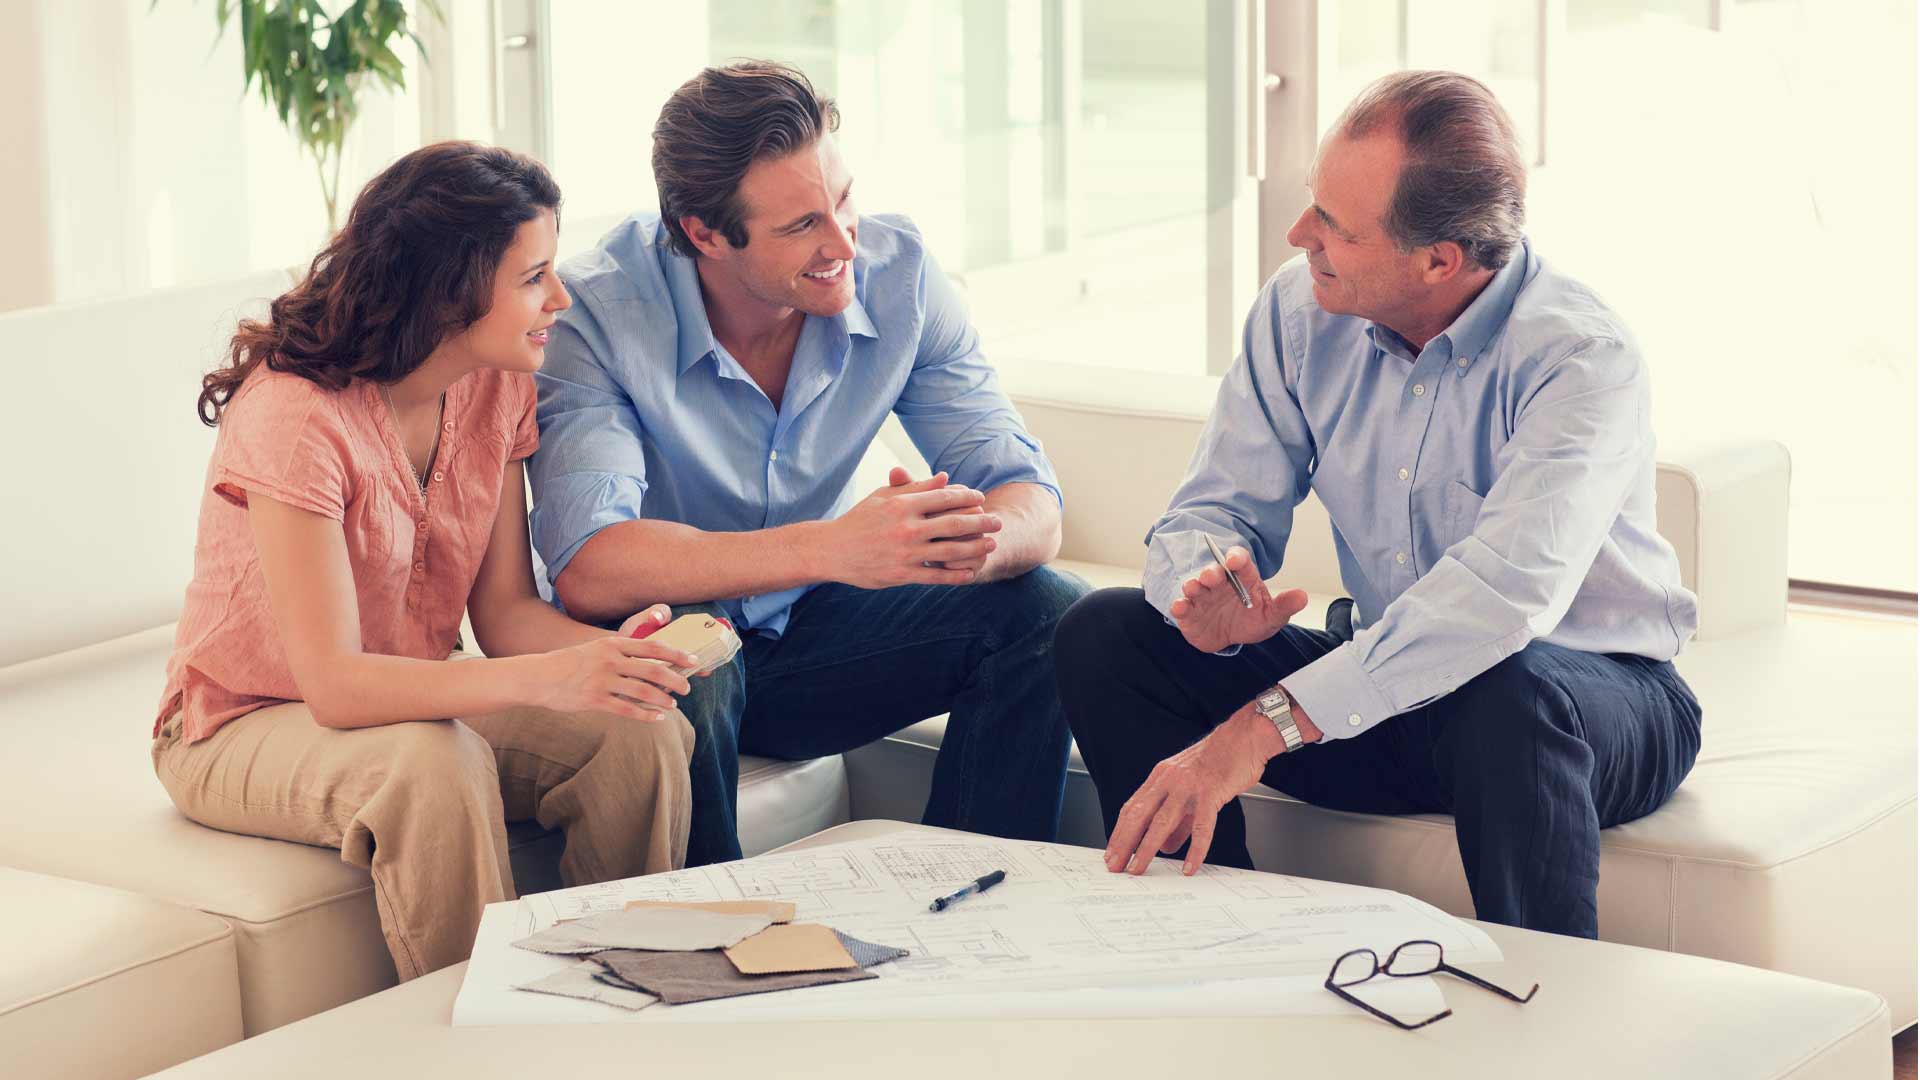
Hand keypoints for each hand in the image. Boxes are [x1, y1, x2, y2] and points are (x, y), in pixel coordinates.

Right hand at [524, 606, 698, 721]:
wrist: (539, 677)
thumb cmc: (571, 663)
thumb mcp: (597, 649)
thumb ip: (621, 653)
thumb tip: (652, 661)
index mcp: (613, 644)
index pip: (653, 647)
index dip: (676, 654)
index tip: (693, 661)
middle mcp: (610, 660)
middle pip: (653, 670)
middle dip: (676, 680)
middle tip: (687, 688)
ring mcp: (602, 680)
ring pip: (643, 691)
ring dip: (663, 700)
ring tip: (673, 705)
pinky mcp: (595, 700)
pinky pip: (627, 710)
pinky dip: (646, 715)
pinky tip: (657, 719)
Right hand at [822, 468, 1001, 588]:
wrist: (832, 550)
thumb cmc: (860, 520)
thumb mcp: (884, 497)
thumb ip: (915, 487)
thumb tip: (946, 478)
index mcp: (902, 504)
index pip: (944, 497)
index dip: (967, 497)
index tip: (981, 498)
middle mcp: (907, 527)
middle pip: (954, 523)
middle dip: (981, 522)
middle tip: (998, 521)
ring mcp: (906, 552)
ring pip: (951, 551)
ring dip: (975, 548)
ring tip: (991, 544)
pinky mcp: (902, 574)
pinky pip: (937, 576)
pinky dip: (956, 575)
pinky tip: (971, 573)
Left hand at [1104, 696, 1316, 875]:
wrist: (1246, 736)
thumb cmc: (1221, 759)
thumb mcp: (1190, 786)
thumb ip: (1178, 818)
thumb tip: (1165, 846)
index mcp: (1161, 777)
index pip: (1132, 808)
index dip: (1120, 832)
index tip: (1112, 852)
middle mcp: (1169, 780)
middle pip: (1139, 816)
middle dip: (1124, 844)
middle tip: (1115, 866)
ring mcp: (1188, 787)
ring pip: (1161, 822)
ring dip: (1147, 849)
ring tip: (1139, 868)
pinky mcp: (1210, 793)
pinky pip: (1201, 827)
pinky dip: (1194, 850)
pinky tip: (1189, 866)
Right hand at [1168, 543, 1309, 652]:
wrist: (1231, 638)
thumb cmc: (1252, 620)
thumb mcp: (1272, 616)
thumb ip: (1284, 606)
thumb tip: (1302, 596)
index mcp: (1241, 578)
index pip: (1239, 561)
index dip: (1236, 558)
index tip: (1235, 561)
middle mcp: (1219, 583)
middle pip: (1213, 571)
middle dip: (1211, 572)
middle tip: (1211, 576)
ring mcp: (1202, 597)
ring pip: (1194, 586)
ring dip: (1192, 585)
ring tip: (1193, 589)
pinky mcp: (1189, 613)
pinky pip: (1181, 607)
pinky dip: (1179, 605)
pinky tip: (1181, 607)